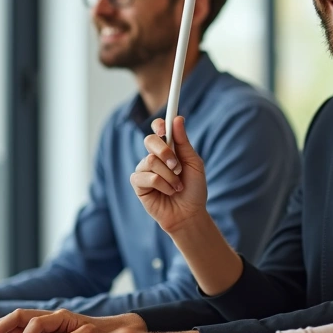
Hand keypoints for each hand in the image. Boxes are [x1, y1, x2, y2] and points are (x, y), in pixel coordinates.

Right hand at [132, 117, 208, 232]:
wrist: (189, 213)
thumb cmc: (193, 189)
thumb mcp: (194, 163)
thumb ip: (183, 142)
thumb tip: (177, 119)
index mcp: (168, 148)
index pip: (158, 129)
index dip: (159, 124)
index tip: (164, 127)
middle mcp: (154, 156)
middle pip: (149, 140)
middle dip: (165, 151)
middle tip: (177, 166)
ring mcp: (144, 170)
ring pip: (150, 160)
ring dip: (169, 175)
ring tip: (177, 186)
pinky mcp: (138, 184)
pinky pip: (147, 177)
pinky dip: (163, 185)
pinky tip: (168, 192)